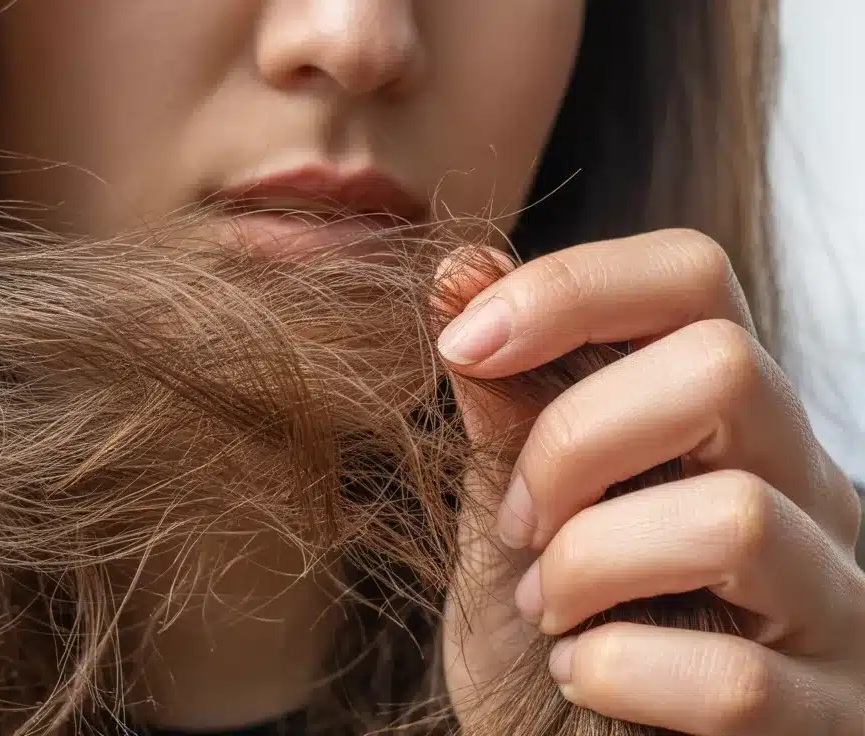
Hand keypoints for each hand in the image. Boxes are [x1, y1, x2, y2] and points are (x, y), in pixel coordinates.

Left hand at [438, 230, 864, 734]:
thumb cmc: (558, 632)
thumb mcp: (517, 510)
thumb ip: (505, 405)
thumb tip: (459, 268)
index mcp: (729, 422)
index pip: (692, 277)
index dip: (570, 286)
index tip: (458, 343)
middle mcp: (808, 489)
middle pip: (727, 367)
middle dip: (576, 440)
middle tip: (520, 521)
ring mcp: (833, 602)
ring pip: (735, 518)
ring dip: (589, 564)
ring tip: (545, 607)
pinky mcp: (829, 713)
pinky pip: (734, 679)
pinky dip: (619, 671)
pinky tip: (582, 673)